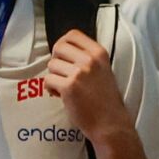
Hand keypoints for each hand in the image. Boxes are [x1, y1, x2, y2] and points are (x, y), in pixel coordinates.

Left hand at [46, 30, 128, 144]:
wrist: (110, 124)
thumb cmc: (105, 100)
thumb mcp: (103, 70)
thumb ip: (87, 58)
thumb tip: (62, 51)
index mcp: (99, 53)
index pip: (73, 34)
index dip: (63, 44)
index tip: (63, 57)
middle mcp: (90, 60)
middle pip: (58, 47)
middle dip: (56, 61)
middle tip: (61, 74)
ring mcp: (79, 73)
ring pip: (51, 65)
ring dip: (54, 77)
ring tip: (64, 88)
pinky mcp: (69, 87)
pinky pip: (48, 80)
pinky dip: (51, 89)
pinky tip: (60, 95)